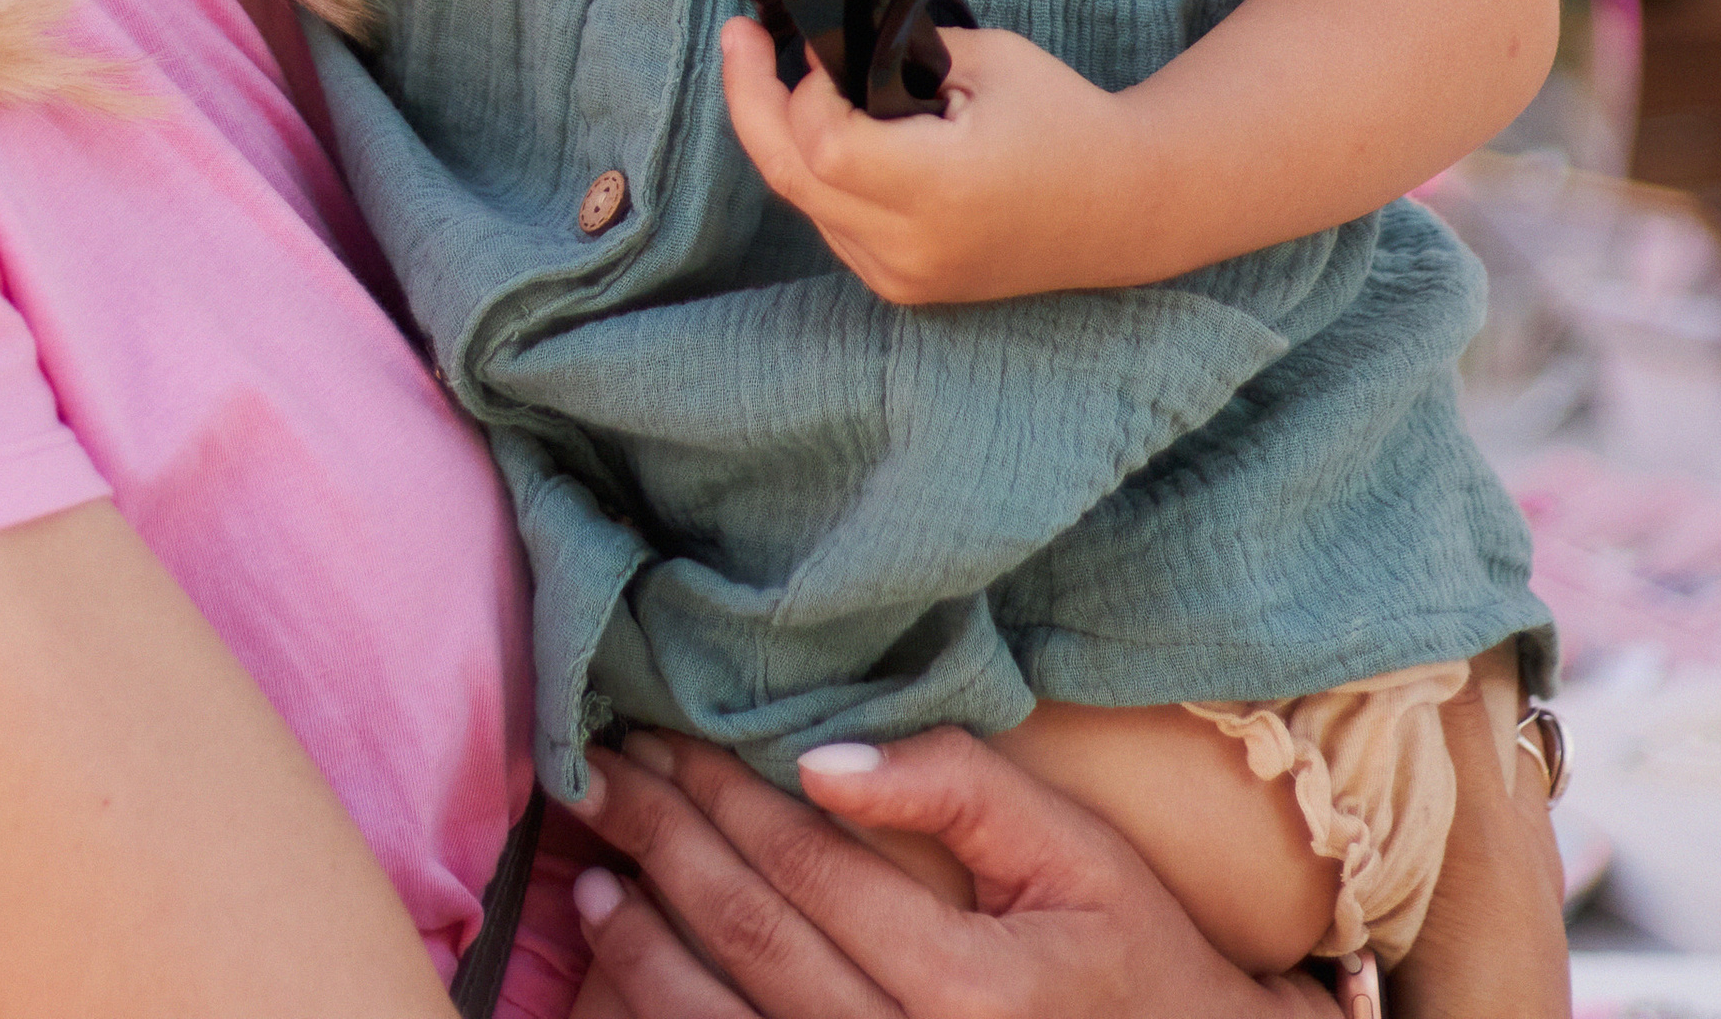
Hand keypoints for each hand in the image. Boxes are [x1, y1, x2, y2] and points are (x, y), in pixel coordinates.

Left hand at [569, 725, 1327, 1017]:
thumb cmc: (1128, 952)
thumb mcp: (1073, 851)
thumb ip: (957, 788)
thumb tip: (819, 758)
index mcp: (970, 987)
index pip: (811, 868)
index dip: (725, 795)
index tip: (662, 733)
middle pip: (755, 940)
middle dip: (666, 846)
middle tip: (600, 776)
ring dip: (644, 947)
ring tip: (592, 873)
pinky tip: (628, 975)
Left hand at [717, 13, 1133, 304]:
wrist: (1123, 208)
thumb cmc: (1063, 119)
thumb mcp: (987, 58)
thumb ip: (899, 49)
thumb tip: (825, 43)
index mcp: (938, 190)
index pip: (823, 145)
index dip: (805, 87)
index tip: (820, 43)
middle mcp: (911, 248)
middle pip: (790, 177)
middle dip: (751, 102)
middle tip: (737, 39)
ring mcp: (903, 278)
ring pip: (804, 202)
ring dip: (783, 138)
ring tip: (775, 72)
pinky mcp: (903, 287)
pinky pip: (832, 224)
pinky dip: (817, 174)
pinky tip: (822, 127)